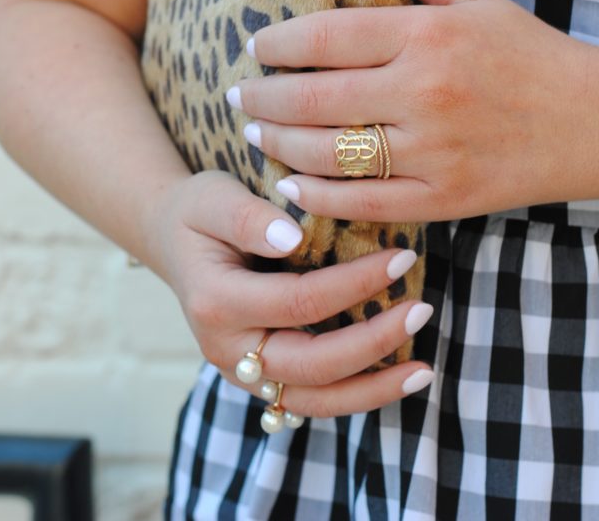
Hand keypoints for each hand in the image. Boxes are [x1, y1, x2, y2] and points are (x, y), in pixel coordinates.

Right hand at [141, 170, 434, 417]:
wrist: (174, 240)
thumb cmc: (200, 212)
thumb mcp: (212, 198)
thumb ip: (246, 217)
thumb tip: (289, 237)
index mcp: (214, 302)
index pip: (297, 302)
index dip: (353, 283)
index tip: (401, 256)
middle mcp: (227, 349)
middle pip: (309, 365)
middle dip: (372, 342)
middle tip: (422, 310)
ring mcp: (243, 372)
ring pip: (313, 400)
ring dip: (372, 389)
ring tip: (424, 369)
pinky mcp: (262, 379)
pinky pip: (312, 400)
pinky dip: (356, 395)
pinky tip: (397, 379)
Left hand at [230, 0, 598, 221]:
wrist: (598, 123)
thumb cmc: (533, 55)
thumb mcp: (478, 0)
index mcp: (429, 35)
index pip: (325, 35)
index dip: (277, 42)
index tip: (254, 46)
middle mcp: (425, 92)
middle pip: (313, 97)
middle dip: (261, 99)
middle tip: (237, 97)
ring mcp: (434, 150)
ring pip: (328, 153)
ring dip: (278, 146)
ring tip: (255, 136)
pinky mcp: (445, 197)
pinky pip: (362, 203)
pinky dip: (317, 197)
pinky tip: (290, 185)